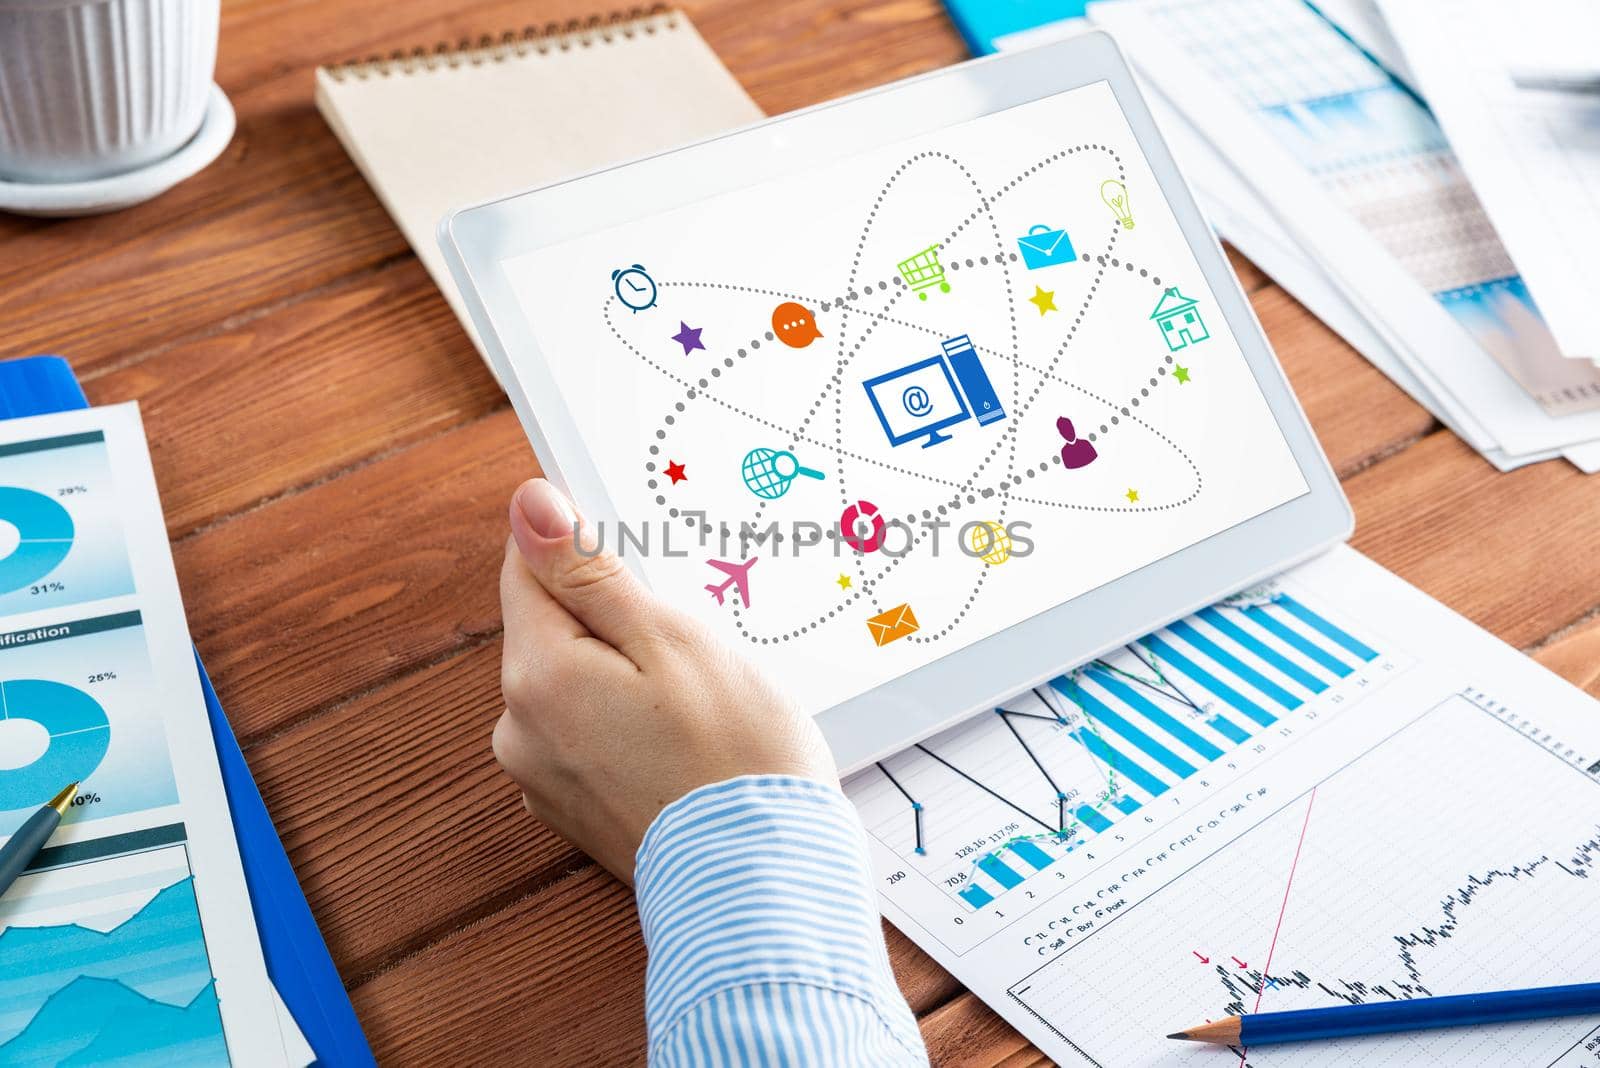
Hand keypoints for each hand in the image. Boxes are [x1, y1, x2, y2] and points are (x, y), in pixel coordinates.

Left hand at [494, 478, 836, 883]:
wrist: (765, 882)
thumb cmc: (735, 758)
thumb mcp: (670, 639)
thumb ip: (589, 572)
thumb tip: (529, 505)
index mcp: (537, 674)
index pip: (530, 568)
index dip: (585, 552)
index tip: (642, 566)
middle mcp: (519, 729)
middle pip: (554, 630)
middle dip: (618, 624)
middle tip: (692, 650)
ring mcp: (543, 777)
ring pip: (576, 684)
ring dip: (626, 677)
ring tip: (696, 706)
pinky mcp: (573, 810)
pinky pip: (590, 736)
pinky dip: (629, 727)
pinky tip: (684, 744)